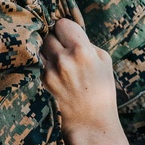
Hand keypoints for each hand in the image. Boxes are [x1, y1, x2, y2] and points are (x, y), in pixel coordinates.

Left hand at [42, 18, 118, 134]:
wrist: (90, 120)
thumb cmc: (101, 89)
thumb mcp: (104, 61)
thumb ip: (87, 42)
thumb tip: (71, 32)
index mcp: (82, 51)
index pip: (62, 24)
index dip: (66, 29)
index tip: (70, 35)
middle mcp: (63, 59)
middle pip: (49, 35)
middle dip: (57, 40)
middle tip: (65, 50)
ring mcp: (50, 70)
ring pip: (41, 48)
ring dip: (49, 52)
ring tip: (61, 62)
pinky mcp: (43, 80)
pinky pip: (40, 63)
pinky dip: (47, 65)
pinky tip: (58, 74)